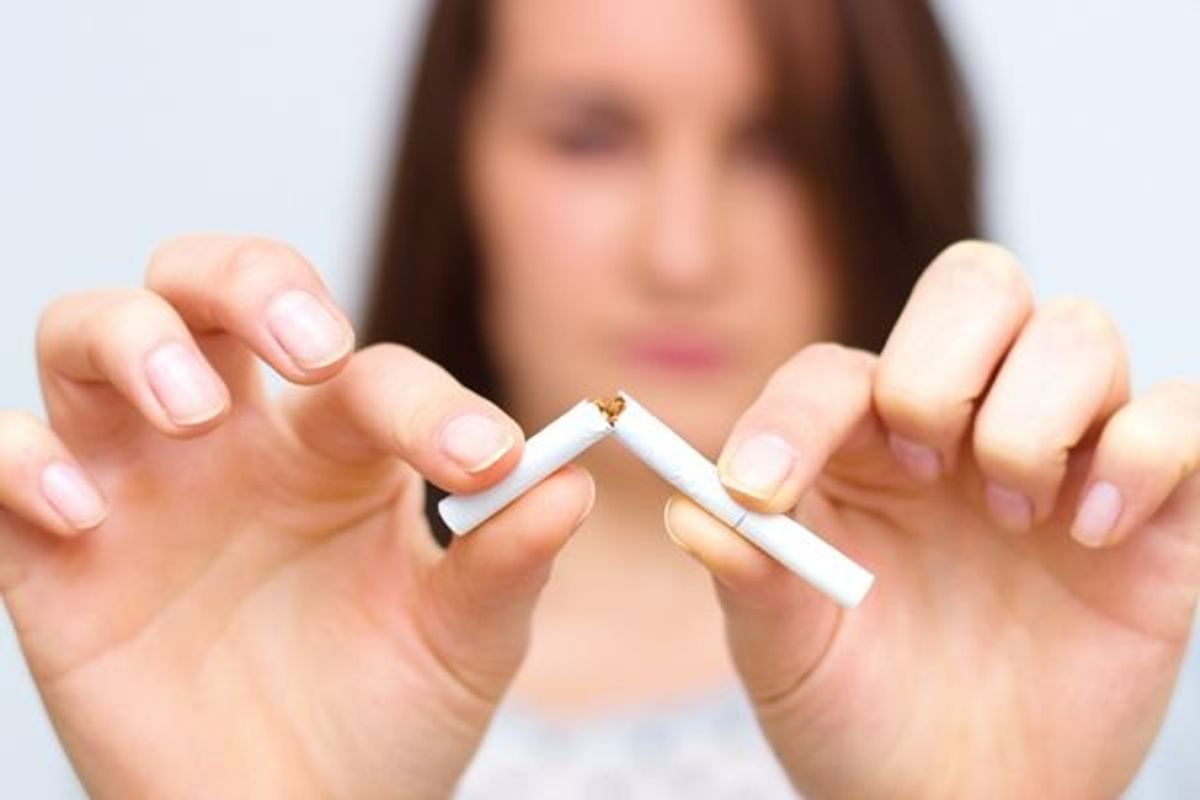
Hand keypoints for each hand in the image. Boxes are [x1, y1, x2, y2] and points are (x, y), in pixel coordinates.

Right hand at [0, 235, 592, 798]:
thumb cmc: (389, 721)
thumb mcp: (464, 642)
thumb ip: (507, 561)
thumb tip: (570, 482)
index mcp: (342, 449)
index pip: (372, 375)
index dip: (428, 404)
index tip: (481, 463)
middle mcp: (237, 441)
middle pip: (212, 286)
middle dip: (253, 283)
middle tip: (314, 345)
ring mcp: (141, 485)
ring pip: (95, 334)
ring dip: (138, 340)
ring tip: (196, 409)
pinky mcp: (56, 554)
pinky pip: (5, 460)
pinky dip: (23, 460)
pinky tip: (82, 508)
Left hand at [665, 242, 1199, 797]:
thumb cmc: (860, 718)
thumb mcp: (787, 656)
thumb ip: (748, 578)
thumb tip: (693, 510)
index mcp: (861, 449)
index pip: (834, 372)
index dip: (792, 414)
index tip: (759, 489)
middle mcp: (963, 430)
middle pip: (975, 286)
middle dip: (939, 361)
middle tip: (919, 457)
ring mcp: (1062, 459)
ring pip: (1077, 331)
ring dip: (1032, 415)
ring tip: (1008, 516)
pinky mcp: (1153, 510)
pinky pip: (1180, 415)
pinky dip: (1141, 452)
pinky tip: (1087, 535)